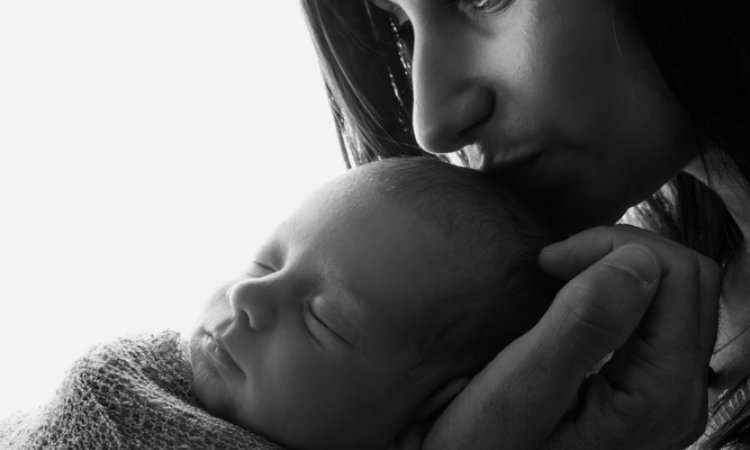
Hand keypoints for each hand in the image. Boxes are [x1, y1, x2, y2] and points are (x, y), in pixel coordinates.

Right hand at [421, 225, 720, 449]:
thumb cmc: (483, 445)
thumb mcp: (518, 390)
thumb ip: (581, 327)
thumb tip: (637, 261)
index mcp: (657, 398)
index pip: (678, 278)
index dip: (614, 247)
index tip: (548, 260)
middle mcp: (678, 398)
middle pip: (689, 281)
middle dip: (621, 250)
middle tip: (554, 262)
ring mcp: (666, 395)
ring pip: (677, 293)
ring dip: (619, 267)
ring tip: (559, 276)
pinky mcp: (648, 391)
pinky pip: (656, 317)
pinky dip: (617, 290)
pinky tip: (570, 301)